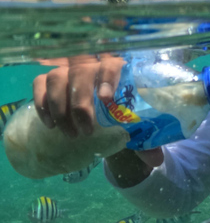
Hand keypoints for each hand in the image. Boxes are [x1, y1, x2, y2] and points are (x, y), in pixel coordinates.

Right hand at [29, 54, 162, 178]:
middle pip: (80, 71)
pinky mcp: (50, 79)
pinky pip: (40, 83)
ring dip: (60, 106)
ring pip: (56, 77)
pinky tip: (51, 124)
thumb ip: (146, 138)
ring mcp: (69, 70)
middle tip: (86, 130)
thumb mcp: (137, 125)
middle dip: (81, 102)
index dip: (108, 77)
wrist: (104, 112)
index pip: (112, 63)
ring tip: (70, 133)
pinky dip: (42, 103)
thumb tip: (156, 159)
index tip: (106, 99)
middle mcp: (92, 64)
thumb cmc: (123, 114)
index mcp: (119, 69)